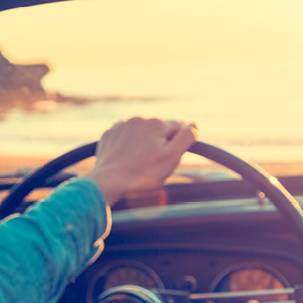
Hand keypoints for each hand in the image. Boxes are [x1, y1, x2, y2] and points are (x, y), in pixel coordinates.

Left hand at [83, 117, 197, 205]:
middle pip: (158, 131)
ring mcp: (122, 126)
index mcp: (157, 123)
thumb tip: (194, 124)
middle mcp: (139, 119)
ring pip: (141, 133)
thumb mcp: (172, 157)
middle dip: (160, 144)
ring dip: (144, 144)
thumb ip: (186, 137)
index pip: (178, 128)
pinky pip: (124, 137)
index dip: (177, 145)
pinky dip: (128, 146)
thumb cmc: (143, 174)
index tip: (168, 160)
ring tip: (139, 164)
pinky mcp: (109, 135)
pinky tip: (127, 160)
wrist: (109, 182)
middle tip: (154, 165)